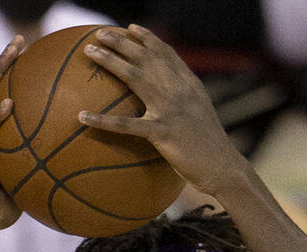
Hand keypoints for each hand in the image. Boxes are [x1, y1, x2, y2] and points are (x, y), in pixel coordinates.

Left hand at [79, 25, 247, 196]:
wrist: (224, 168)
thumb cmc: (211, 149)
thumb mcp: (202, 116)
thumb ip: (187, 102)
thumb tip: (169, 101)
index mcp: (190, 86)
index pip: (167, 54)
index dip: (148, 39)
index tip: (131, 28)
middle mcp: (180, 91)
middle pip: (146, 58)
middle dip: (122, 42)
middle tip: (100, 33)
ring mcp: (171, 110)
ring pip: (135, 78)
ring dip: (110, 62)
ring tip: (89, 51)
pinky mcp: (162, 132)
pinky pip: (127, 125)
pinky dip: (102, 121)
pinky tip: (82, 117)